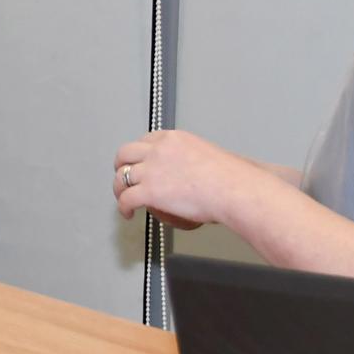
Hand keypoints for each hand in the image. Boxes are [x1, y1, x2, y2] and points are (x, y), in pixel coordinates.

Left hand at [111, 129, 255, 230]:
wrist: (234, 190)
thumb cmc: (232, 178)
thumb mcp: (209, 155)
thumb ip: (196, 159)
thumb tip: (200, 172)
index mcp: (174, 139)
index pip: (146, 140)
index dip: (139, 154)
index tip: (140, 163)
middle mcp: (158, 150)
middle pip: (126, 153)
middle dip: (121, 166)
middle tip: (124, 178)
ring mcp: (151, 170)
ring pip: (121, 177)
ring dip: (119, 189)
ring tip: (123, 198)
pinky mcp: (149, 191)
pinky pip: (126, 199)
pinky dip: (123, 207)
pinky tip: (128, 214)